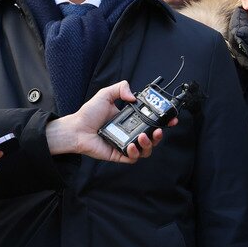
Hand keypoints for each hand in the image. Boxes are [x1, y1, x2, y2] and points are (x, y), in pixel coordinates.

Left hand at [46, 81, 175, 162]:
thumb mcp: (105, 94)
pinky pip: (133, 158)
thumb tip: (134, 96)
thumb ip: (120, 88)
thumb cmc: (88, 114)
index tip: (171, 119)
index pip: (151, 121)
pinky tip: (131, 146)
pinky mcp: (119, 154)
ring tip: (143, 137)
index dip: (163, 121)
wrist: (76, 129)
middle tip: (158, 131)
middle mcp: (130, 132)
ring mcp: (125, 144)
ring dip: (148, 144)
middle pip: (152, 138)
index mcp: (130, 119)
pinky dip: (135, 153)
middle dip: (159, 136)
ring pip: (146, 150)